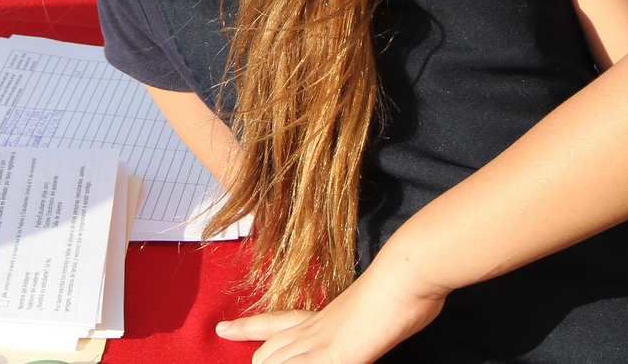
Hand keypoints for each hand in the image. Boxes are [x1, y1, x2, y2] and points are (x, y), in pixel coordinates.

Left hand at [216, 264, 444, 363]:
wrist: (405, 272)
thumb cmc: (399, 285)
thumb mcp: (372, 306)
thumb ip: (358, 322)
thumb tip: (361, 332)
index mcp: (321, 315)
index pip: (273, 322)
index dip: (246, 328)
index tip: (222, 329)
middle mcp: (314, 329)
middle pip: (267, 354)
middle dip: (257, 363)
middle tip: (249, 362)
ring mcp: (322, 344)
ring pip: (274, 363)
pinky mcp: (336, 355)